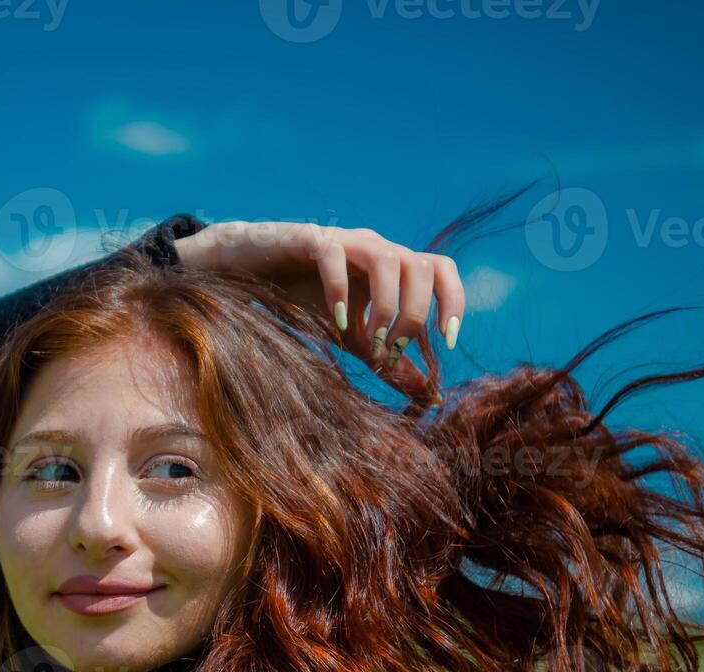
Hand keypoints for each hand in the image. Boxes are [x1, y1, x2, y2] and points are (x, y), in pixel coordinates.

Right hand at [174, 221, 463, 402]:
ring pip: (388, 259)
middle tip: (391, 352)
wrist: (249, 272)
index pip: (442, 270)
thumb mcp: (357, 339)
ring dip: (385, 307)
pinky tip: (336, 323)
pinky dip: (341, 292)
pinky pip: (336, 258)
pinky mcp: (311, 240)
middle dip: (414, 316)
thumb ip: (392, 364)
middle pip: (422, 267)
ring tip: (367, 342)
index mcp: (394, 267)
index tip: (446, 342)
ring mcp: (346, 241)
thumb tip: (431, 398)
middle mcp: (376, 248)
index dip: (454, 302)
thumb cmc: (307, 301)